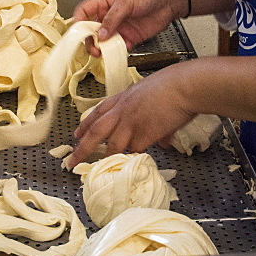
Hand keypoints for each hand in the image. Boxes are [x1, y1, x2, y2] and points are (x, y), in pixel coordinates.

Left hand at [65, 63, 195, 167]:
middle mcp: (122, 111)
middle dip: (82, 148)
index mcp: (124, 98)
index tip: (77, 133)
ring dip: (108, 159)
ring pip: (112, 146)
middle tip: (72, 161)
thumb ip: (153, 117)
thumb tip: (162, 139)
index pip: (98, 111)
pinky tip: (136, 164)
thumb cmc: (174, 85)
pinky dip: (135, 158)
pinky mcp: (143, 135)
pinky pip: (135, 151)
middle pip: (95, 132)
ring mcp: (131, 124)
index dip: (86, 123)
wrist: (183, 86)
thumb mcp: (154, 95)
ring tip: (103, 170)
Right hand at [72, 0, 186, 51]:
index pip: (85, 11)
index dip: (78, 21)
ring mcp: (120, 27)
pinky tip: (118, 51)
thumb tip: (100, 34)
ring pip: (104, 41)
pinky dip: (117, 52)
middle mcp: (110, 16)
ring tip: (104, 52)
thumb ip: (113, 18)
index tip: (78, 32)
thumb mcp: (127, 1)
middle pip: (92, 30)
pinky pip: (119, 47)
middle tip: (93, 47)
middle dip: (90, 40)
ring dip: (102, 48)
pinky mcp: (131, 37)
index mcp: (105, 2)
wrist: (171, 0)